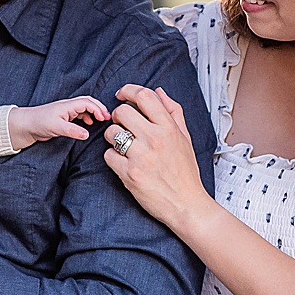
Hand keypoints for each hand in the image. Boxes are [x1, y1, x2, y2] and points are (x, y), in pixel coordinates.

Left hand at [8, 95, 111, 149]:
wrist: (25, 125)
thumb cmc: (39, 123)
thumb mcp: (57, 128)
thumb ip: (72, 130)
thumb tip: (87, 134)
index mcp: (68, 105)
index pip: (88, 102)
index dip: (98, 109)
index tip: (105, 118)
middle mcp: (68, 106)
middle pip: (88, 102)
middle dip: (99, 108)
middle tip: (107, 118)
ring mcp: (66, 111)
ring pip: (84, 108)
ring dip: (93, 112)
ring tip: (100, 121)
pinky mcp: (63, 118)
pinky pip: (79, 114)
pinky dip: (86, 117)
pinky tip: (88, 124)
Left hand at [102, 84, 208, 232]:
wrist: (186, 204)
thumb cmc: (185, 173)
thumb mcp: (185, 138)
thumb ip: (173, 112)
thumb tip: (159, 92)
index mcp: (168, 128)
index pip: (143, 96)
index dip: (128, 90)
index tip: (122, 94)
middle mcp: (154, 139)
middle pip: (121, 112)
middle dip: (118, 117)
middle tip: (123, 125)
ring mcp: (140, 156)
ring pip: (111, 132)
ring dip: (113, 138)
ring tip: (125, 147)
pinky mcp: (129, 173)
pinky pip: (108, 155)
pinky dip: (113, 158)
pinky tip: (125, 163)